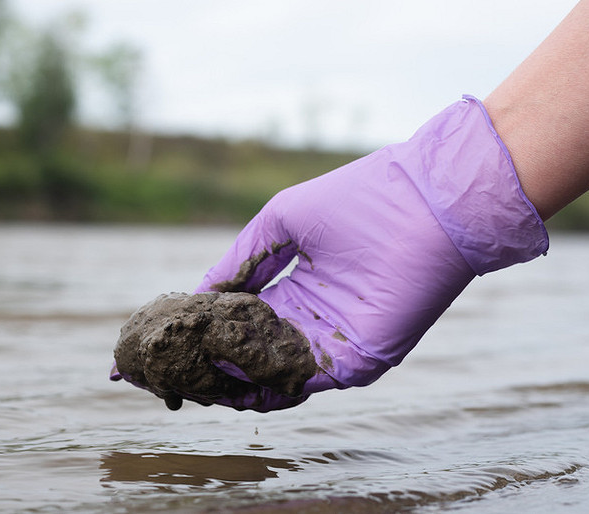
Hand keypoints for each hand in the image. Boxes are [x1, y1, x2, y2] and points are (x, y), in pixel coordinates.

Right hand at [189, 96, 547, 409]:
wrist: (428, 204)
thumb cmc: (358, 200)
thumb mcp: (280, 223)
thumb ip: (241, 262)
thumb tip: (197, 294)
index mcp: (295, 288)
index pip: (239, 319)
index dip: (201, 329)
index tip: (161, 340)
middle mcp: (310, 321)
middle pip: (250, 353)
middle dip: (208, 364)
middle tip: (165, 372)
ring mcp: (331, 343)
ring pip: (270, 376)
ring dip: (229, 382)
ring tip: (187, 382)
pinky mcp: (354, 361)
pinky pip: (302, 383)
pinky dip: (263, 388)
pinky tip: (227, 384)